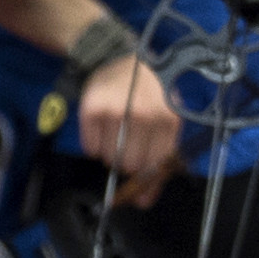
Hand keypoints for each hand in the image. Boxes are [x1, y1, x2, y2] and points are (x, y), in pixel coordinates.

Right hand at [75, 52, 180, 203]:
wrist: (115, 58)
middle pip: (132, 166)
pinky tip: (101, 129)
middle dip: (128, 165)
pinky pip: (91, 148)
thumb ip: (161, 156)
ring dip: (110, 155)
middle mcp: (144, 114)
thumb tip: (145, 199)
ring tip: (114, 135)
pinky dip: (94, 145)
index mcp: (168, 117)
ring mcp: (116, 111)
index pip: (158, 164)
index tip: (141, 195)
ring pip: (110, 159)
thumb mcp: (164, 114)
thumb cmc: (146, 91)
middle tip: (127, 148)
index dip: (149, 183)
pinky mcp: (92, 110)